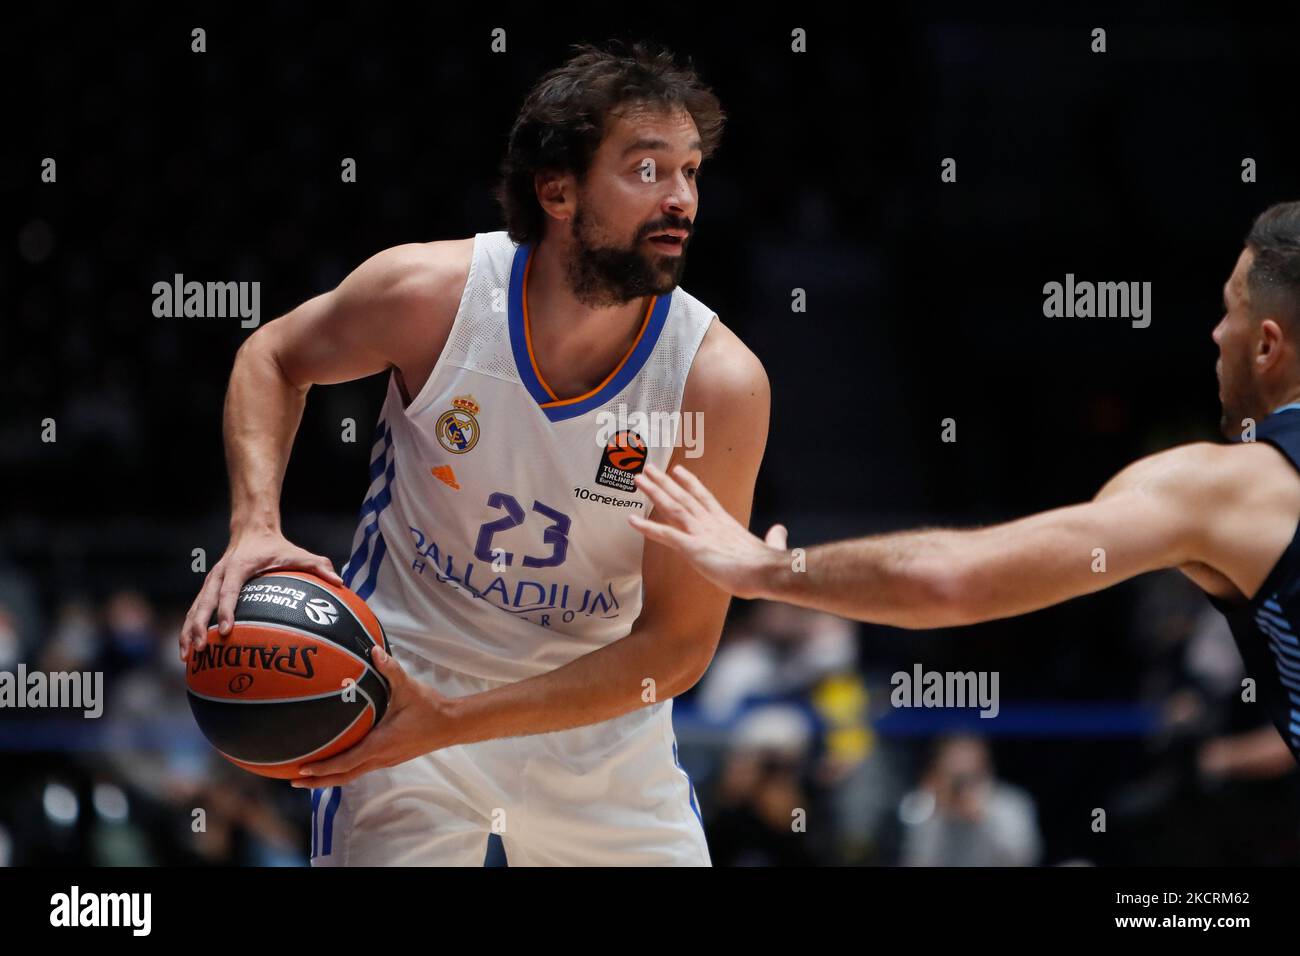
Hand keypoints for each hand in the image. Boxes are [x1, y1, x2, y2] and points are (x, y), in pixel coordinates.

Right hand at [180, 528, 344, 661]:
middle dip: (199, 626)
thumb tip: (340, 582)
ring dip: (188, 631)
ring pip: (195, 608)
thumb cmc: (278, 547)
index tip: (226, 630)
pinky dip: (189, 629)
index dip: (227, 610)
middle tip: (200, 650)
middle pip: (204, 602)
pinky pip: (195, 610)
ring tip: (188, 657)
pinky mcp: (208, 589)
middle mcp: (220, 574)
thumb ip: (319, 566)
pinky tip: (187, 650)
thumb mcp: (299, 554)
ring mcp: (211, 582)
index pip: (230, 590)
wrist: (253, 530)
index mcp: (239, 566)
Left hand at [293, 646, 456, 788]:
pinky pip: (361, 768)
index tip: (302, 770)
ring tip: (307, 775)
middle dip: (318, 781)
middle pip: (344, 777)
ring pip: (352, 775)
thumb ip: (390, 669)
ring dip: (329, 778)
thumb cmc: (430, 708)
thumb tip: (373, 650)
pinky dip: (344, 770)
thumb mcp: (409, 687)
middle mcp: (381, 757)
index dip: (324, 768)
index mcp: (381, 744)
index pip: (347, 762)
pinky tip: (335, 762)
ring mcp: (386, 761)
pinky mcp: (390, 759)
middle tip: (293, 779)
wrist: (451, 725)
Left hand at [628, 462, 788, 599]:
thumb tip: (780, 530)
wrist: (768, 572)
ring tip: (637, 479)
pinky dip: (647, 526)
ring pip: (672, 507)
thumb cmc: (769, 566)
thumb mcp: (771, 547)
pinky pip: (665, 535)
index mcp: (727, 523)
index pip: (705, 498)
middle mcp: (711, 523)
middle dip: (664, 482)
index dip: (690, 484)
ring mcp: (701, 533)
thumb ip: (773, 538)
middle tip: (648, 469)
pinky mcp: (693, 547)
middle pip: (683, 496)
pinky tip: (632, 520)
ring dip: (654, 492)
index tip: (679, 471)